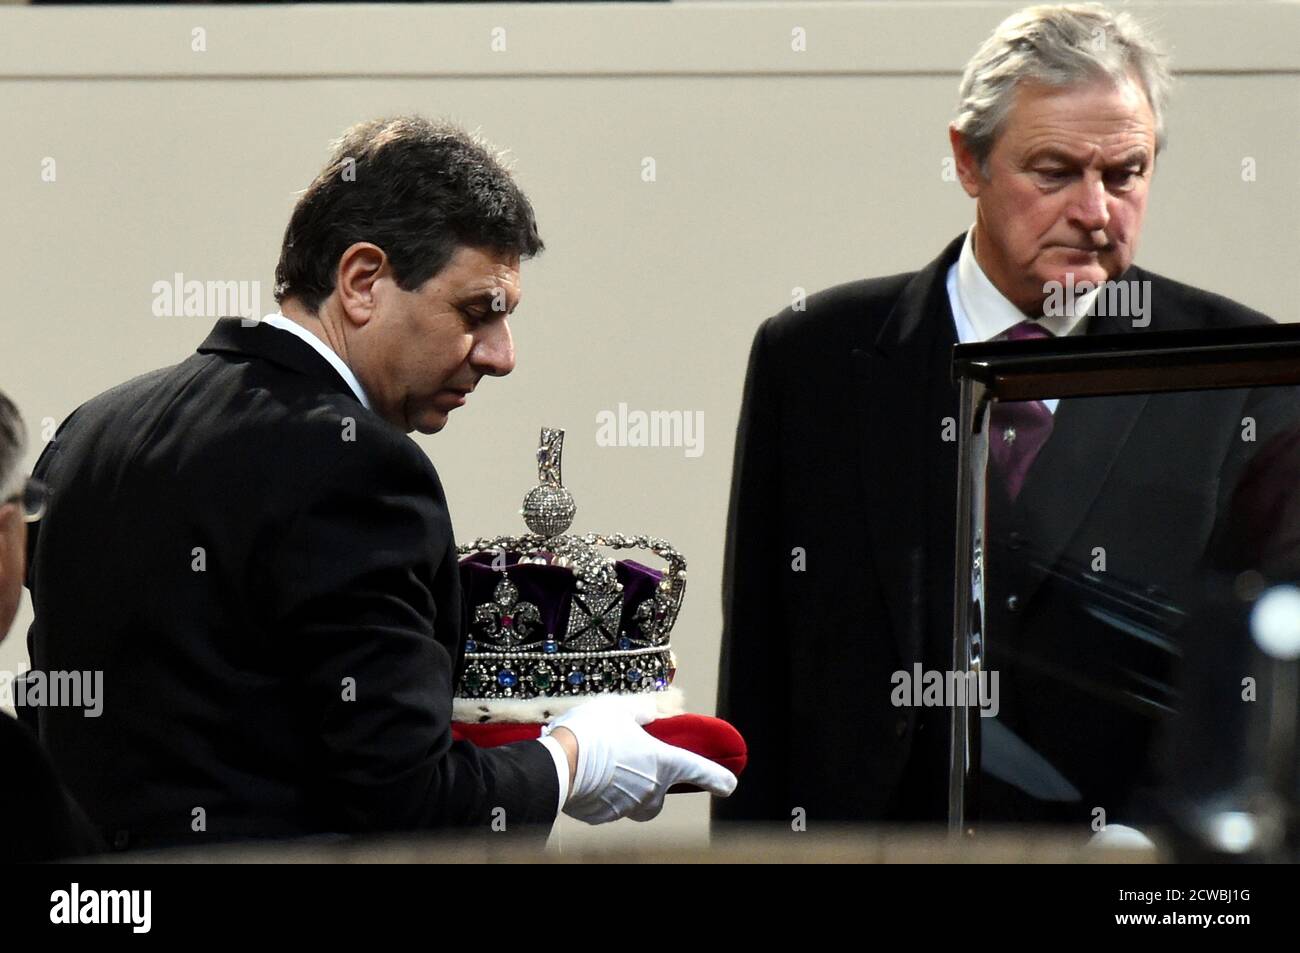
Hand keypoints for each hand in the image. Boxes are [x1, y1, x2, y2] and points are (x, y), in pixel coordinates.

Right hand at [540, 695, 736, 823]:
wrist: (558, 762)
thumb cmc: (593, 732)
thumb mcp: (618, 711)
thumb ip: (638, 715)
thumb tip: (646, 717)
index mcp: (662, 762)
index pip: (698, 770)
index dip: (717, 778)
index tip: (729, 785)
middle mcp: (650, 789)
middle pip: (660, 794)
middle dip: (652, 784)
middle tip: (633, 764)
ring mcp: (626, 806)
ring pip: (632, 801)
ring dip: (623, 786)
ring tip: (599, 764)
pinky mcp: (602, 816)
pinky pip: (607, 805)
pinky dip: (601, 794)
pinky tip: (585, 776)